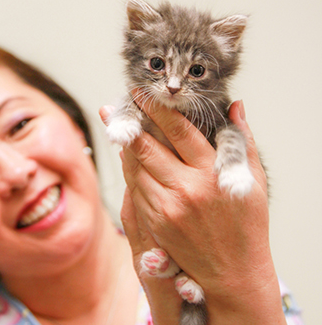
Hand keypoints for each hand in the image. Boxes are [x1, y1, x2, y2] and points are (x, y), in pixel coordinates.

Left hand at [102, 98, 284, 324]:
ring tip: (118, 130)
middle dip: (129, 124)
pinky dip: (130, 171)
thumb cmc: (246, 224)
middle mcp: (186, 188)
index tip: (142, 94)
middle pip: (148, 147)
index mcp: (212, 173)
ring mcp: (167, 207)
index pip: (179, 131)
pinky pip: (135, 190)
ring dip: (125, 147)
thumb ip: (242, 141)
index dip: (158, 109)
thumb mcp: (253, 181)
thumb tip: (234, 106)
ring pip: (136, 168)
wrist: (232, 273)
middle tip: (113, 108)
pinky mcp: (155, 223)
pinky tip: (127, 159)